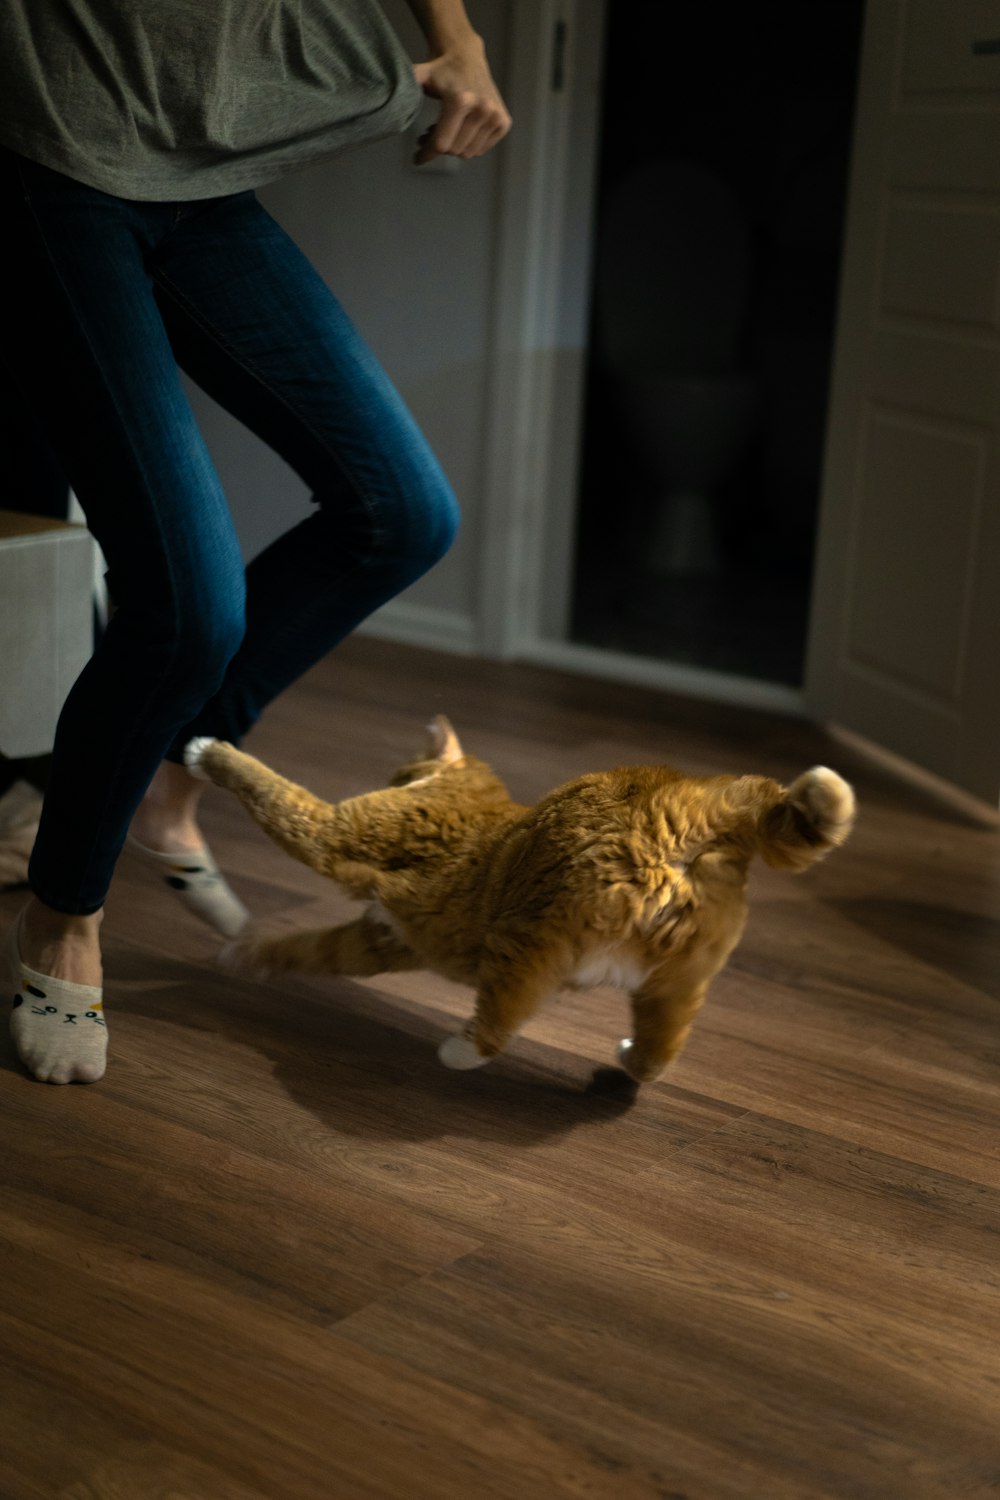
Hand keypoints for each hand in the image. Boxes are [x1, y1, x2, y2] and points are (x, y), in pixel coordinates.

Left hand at [412, 35, 511, 163]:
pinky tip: (461, 129)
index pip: (441, 144)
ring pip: (467, 153)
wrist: (466, 56)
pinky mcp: (503, 122)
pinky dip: (468, 144)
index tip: (416, 158)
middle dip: (439, 147)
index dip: (426, 154)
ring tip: (445, 129)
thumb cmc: (439, 71)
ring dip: (454, 146)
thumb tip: (383, 99)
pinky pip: (481, 150)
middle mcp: (482, 109)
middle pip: (454, 150)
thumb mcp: (419, 76)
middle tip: (428, 133)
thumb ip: (404, 87)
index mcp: (461, 101)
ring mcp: (495, 116)